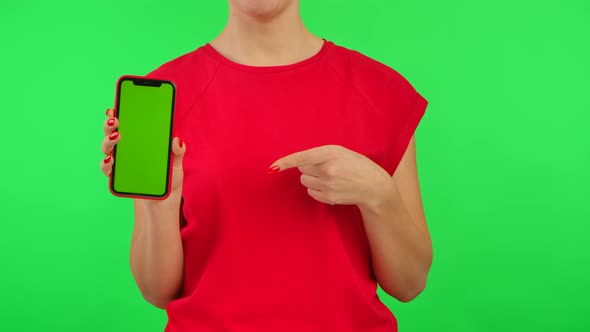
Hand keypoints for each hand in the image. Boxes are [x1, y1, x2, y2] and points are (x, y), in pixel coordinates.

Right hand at [100, 108, 185, 201]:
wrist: (163, 206)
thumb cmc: (168, 182)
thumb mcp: (176, 166)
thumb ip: (177, 153)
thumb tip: (177, 140)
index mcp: (141, 143)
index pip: (128, 125)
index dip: (121, 113)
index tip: (117, 105)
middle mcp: (127, 151)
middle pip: (113, 133)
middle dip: (111, 124)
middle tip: (115, 120)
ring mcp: (121, 164)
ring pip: (107, 148)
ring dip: (108, 141)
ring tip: (117, 137)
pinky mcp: (118, 179)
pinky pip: (108, 169)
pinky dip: (107, 163)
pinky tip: (112, 159)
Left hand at [267, 145, 392, 208]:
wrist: (374, 186)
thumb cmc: (356, 164)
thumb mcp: (340, 152)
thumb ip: (320, 154)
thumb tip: (298, 163)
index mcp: (330, 153)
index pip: (302, 158)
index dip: (285, 162)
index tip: (272, 168)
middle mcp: (328, 170)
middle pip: (302, 170)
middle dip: (309, 168)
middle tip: (324, 167)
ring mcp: (328, 186)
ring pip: (304, 181)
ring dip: (312, 179)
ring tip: (329, 177)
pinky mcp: (329, 198)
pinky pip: (311, 192)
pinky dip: (316, 189)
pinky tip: (331, 186)